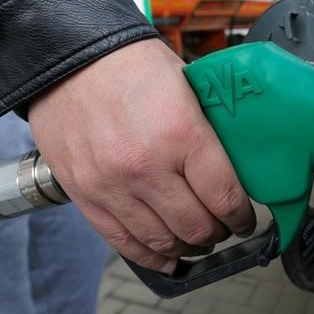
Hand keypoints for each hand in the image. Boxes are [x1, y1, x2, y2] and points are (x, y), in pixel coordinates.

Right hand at [28, 38, 255, 271]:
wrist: (67, 56)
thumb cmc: (131, 64)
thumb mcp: (187, 87)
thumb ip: (207, 131)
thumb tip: (234, 166)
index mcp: (181, 133)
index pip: (225, 196)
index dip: (242, 215)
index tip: (246, 217)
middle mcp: (146, 166)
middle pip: (196, 226)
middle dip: (218, 232)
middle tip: (224, 226)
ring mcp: (112, 185)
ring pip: (163, 241)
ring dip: (188, 246)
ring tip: (198, 238)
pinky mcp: (85, 195)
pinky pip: (122, 241)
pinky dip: (150, 256)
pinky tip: (166, 257)